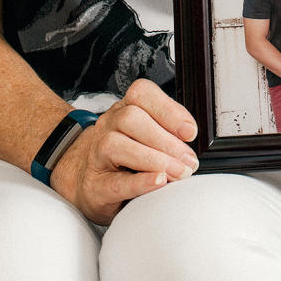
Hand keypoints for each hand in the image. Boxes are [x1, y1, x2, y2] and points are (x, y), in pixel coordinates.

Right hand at [50, 79, 198, 224]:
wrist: (88, 182)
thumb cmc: (125, 158)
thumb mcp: (146, 136)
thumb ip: (167, 131)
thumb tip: (193, 137)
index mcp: (124, 108)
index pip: (142, 94)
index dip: (169, 110)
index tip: (190, 131)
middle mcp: (108, 125)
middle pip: (131, 119)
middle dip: (166, 140)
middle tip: (189, 161)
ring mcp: (96, 154)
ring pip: (117, 145)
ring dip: (154, 159)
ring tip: (177, 173)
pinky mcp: (93, 186)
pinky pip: (114, 182)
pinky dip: (140, 181)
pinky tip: (158, 182)